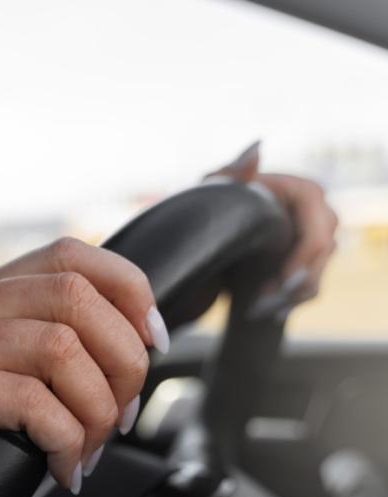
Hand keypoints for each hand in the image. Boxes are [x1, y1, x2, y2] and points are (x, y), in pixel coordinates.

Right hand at [0, 239, 164, 496]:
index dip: (127, 291)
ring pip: (58, 347)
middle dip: (123, 361)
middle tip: (123, 418)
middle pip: (72, 297)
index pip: (66, 254)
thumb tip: (135, 344)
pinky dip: (65, 440)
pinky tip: (62, 470)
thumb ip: (39, 351)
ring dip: (96, 410)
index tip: (152, 343)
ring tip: (88, 450)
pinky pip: (27, 400)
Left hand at [207, 141, 338, 312]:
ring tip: (258, 304)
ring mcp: (318, 241)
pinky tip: (263, 308)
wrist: (210, 246)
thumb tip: (256, 150)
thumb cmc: (213, 208)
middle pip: (324, 251)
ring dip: (288, 295)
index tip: (282, 278)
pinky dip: (288, 303)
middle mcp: (319, 215)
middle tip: (267, 298)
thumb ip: (233, 171)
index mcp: (303, 192)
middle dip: (297, 280)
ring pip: (317, 275)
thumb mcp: (216, 190)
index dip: (304, 254)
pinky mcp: (310, 265)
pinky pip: (310, 290)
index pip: (319, 222)